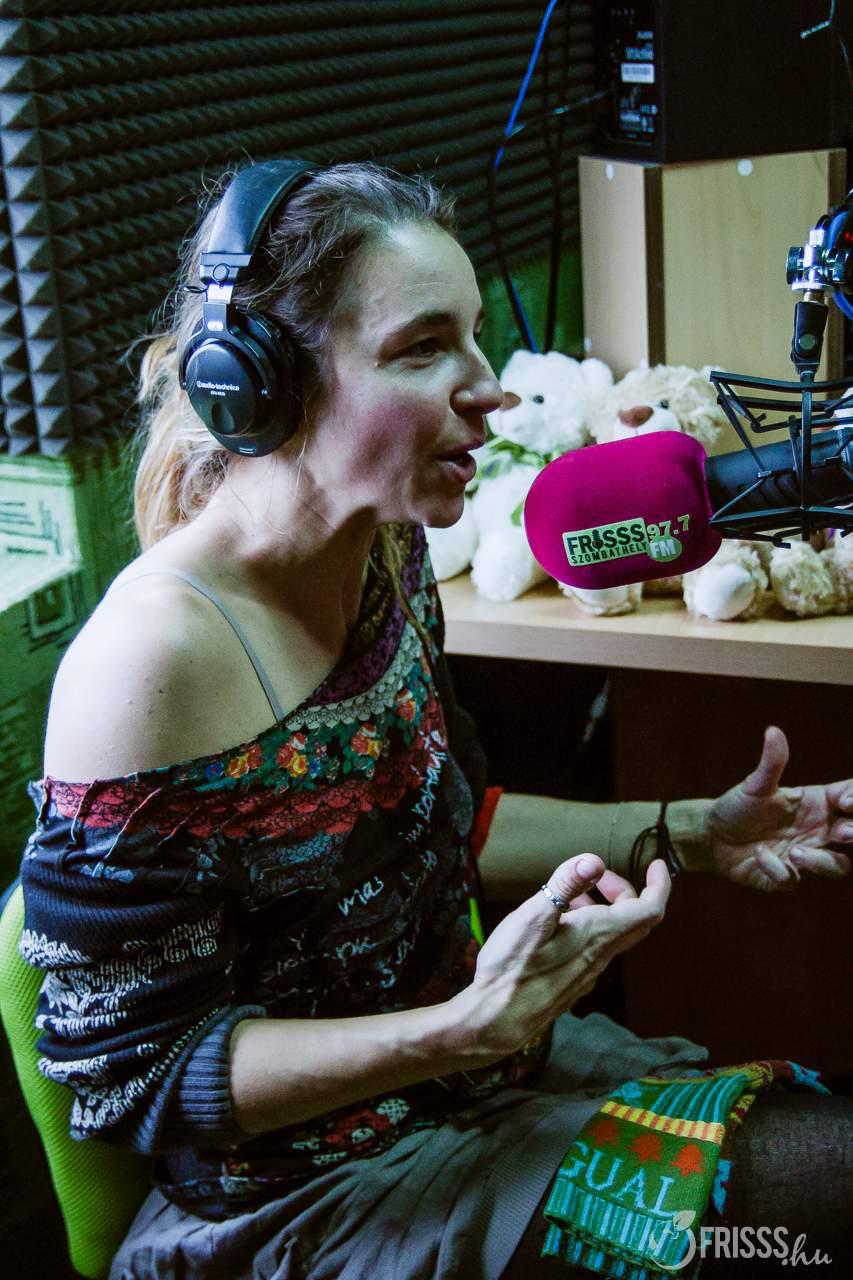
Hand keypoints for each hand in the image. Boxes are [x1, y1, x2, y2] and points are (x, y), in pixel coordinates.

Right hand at [460, 853, 670, 1060]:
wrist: (496, 1021)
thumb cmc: (512, 968)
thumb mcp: (533, 917)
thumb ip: (564, 885)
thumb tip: (593, 861)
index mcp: (598, 935)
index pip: (649, 909)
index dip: (659, 884)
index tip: (657, 865)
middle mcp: (600, 956)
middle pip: (634, 920)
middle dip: (624, 891)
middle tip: (599, 877)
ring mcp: (588, 972)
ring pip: (613, 935)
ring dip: (603, 908)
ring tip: (571, 896)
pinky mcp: (573, 982)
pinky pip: (595, 949)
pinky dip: (588, 927)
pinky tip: (558, 925)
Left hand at [707, 725, 852, 890]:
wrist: (712, 835)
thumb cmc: (739, 806)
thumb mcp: (754, 785)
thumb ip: (771, 763)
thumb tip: (773, 731)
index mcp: (817, 804)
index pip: (851, 800)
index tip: (844, 802)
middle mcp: (818, 831)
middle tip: (841, 832)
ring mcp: (806, 856)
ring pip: (838, 866)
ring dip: (822, 861)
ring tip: (795, 853)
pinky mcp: (786, 877)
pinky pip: (793, 880)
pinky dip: (778, 870)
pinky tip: (760, 856)